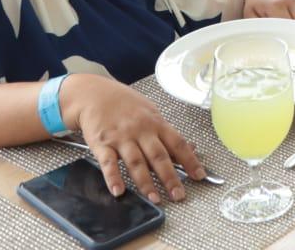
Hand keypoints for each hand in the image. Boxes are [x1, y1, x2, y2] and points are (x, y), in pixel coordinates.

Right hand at [61, 74, 203, 202]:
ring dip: (145, 182)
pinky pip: (108, 163)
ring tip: (154, 199)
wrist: (96, 95)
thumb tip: (189, 149)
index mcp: (156, 123)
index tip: (199, 176)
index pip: (178, 143)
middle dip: (170, 177)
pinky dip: (113, 178)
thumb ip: (166, 133)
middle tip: (178, 195)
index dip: (190, 160)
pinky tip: (119, 191)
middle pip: (159, 156)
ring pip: (136, 162)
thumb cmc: (126, 106)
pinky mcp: (102, 144)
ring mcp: (121, 138)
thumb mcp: (151, 113)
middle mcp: (141, 131)